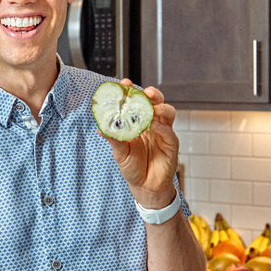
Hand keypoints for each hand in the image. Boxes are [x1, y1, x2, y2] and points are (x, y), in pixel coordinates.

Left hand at [101, 79, 178, 209]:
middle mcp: (153, 124)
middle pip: (157, 102)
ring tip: (151, 108)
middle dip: (152, 94)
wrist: (145, 187)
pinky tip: (154, 126)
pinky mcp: (171, 145)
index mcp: (139, 122)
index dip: (132, 91)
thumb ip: (113, 139)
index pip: (138, 102)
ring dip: (160, 108)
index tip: (124, 83)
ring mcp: (163, 132)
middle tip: (144, 92)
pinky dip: (162, 127)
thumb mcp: (119, 152)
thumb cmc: (133, 167)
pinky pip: (169, 132)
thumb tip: (100, 128)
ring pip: (168, 113)